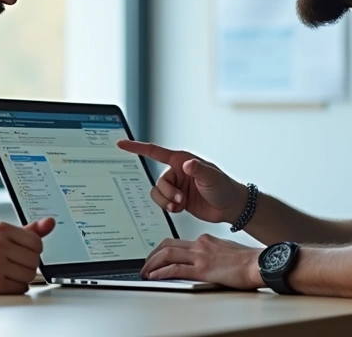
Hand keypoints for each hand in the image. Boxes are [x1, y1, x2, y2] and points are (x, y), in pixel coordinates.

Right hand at [0, 218, 54, 293]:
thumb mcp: (3, 235)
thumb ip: (29, 230)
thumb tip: (51, 222)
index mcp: (1, 229)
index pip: (37, 242)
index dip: (33, 250)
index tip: (23, 252)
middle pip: (35, 260)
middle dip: (28, 264)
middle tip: (14, 263)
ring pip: (29, 275)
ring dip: (23, 277)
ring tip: (8, 272)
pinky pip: (21, 288)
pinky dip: (16, 287)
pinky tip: (4, 281)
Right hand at [117, 140, 246, 223]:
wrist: (230, 207)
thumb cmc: (224, 188)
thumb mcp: (212, 177)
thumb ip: (198, 169)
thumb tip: (187, 164)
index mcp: (181, 161)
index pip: (154, 152)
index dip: (137, 147)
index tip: (121, 143)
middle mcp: (176, 172)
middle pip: (157, 182)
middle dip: (166, 193)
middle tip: (180, 200)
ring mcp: (176, 186)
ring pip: (158, 194)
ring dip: (166, 201)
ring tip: (180, 205)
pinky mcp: (177, 199)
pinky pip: (163, 202)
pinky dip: (169, 207)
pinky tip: (181, 209)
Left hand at [141, 235, 262, 289]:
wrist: (259, 263)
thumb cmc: (248, 260)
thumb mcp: (226, 250)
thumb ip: (213, 253)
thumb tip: (206, 262)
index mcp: (205, 240)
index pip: (177, 242)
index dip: (162, 250)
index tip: (156, 257)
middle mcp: (200, 244)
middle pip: (167, 245)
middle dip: (152, 255)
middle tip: (145, 265)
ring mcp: (200, 256)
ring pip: (167, 254)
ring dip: (152, 264)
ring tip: (144, 272)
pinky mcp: (203, 269)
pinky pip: (176, 269)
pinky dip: (161, 273)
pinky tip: (154, 277)